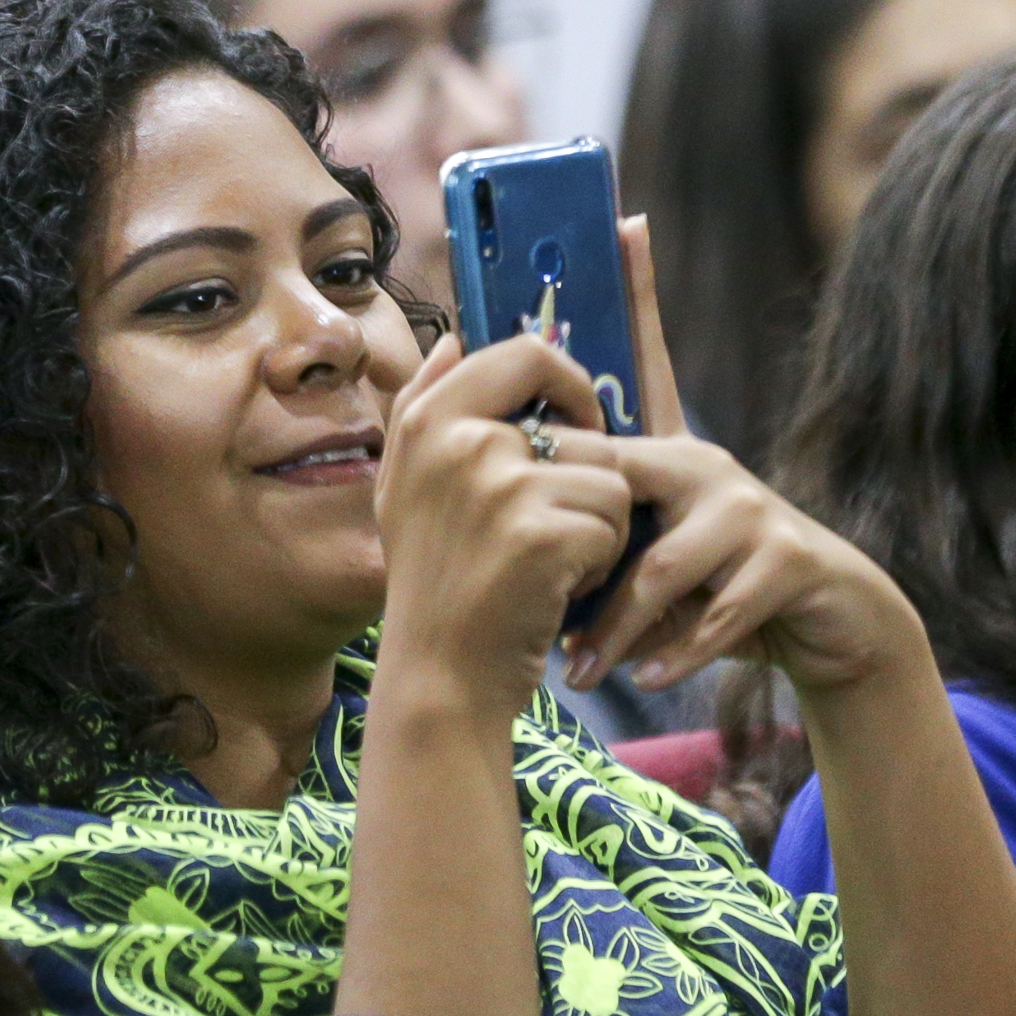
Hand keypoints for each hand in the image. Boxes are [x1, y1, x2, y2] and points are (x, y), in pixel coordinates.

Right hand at [374, 331, 633, 716]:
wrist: (440, 676)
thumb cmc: (432, 583)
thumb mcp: (402, 488)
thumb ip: (423, 408)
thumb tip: (451, 338)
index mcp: (429, 421)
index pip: (523, 353)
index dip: (567, 382)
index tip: (577, 423)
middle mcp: (461, 442)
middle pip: (584, 429)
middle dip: (590, 479)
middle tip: (564, 524)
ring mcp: (501, 487)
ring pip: (610, 479)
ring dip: (600, 527)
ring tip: (556, 565)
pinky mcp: (541, 534)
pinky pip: (613, 525)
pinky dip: (601, 564)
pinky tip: (560, 590)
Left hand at [563, 209, 935, 698]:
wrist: (827, 625)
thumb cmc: (718, 588)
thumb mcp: (654, 550)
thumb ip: (600, 527)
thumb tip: (517, 510)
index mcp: (667, 453)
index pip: (646, 361)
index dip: (639, 292)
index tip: (623, 221)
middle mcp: (706, 467)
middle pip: (617, 484)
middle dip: (570, 539)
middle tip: (522, 584)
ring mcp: (749, 513)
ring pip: (660, 568)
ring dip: (614, 630)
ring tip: (579, 670)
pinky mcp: (784, 562)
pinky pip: (714, 610)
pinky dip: (674, 651)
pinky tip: (647, 678)